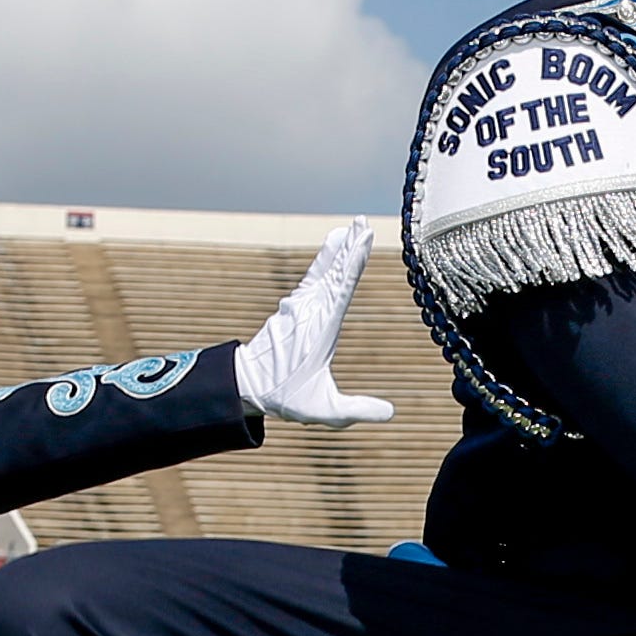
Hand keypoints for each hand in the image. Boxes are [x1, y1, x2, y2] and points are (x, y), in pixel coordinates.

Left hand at [235, 226, 396, 426]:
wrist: (246, 385)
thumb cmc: (285, 398)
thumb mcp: (323, 410)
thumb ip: (356, 410)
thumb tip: (389, 413)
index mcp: (321, 328)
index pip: (342, 289)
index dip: (354, 263)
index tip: (363, 239)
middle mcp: (310, 311)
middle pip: (334, 272)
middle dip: (350, 247)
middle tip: (362, 221)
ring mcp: (300, 307)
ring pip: (323, 271)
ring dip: (339, 249)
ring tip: (351, 228)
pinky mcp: (295, 309)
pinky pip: (313, 277)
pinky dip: (325, 260)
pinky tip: (332, 248)